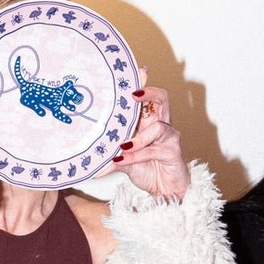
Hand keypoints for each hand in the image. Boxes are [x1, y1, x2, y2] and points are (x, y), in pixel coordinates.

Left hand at [106, 75, 189, 200]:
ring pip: (157, 126)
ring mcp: (169, 137)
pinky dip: (137, 155)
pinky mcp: (173, 152)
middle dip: (149, 92)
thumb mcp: (125, 161)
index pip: (147, 98)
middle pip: (162, 99)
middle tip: (134, 94)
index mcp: (148, 122)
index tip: (139, 71)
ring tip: (123, 148)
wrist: (165, 192)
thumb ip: (111, 155)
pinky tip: (124, 160)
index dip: (144, 84)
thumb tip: (89, 159)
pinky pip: (154, 149)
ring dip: (138, 138)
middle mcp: (161, 125)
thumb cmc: (148, 170)